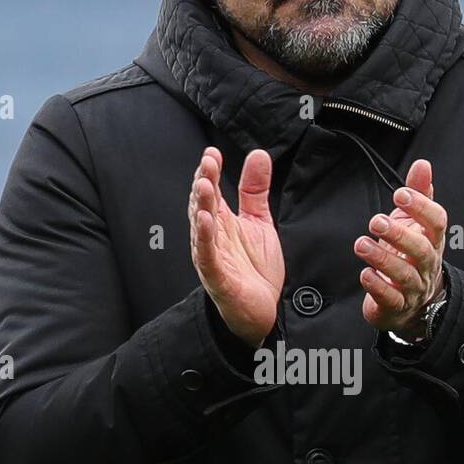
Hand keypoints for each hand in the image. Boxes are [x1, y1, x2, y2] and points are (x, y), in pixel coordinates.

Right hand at [188, 146, 284, 346]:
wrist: (262, 311)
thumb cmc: (255, 270)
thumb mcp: (259, 222)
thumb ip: (255, 190)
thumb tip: (258, 155)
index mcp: (221, 222)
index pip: (212, 191)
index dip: (210, 172)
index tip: (212, 153)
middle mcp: (213, 236)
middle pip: (203, 205)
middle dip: (203, 183)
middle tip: (207, 162)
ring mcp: (211, 256)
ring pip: (201, 227)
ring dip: (201, 205)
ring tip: (204, 185)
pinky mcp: (216, 276)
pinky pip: (206, 255)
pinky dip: (204, 238)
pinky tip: (204, 220)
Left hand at [353, 159, 446, 338]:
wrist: (413, 304)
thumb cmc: (410, 255)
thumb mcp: (414, 222)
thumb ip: (419, 193)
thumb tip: (423, 164)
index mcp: (433, 240)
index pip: (437, 222)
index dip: (422, 207)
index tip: (400, 194)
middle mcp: (427, 264)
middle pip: (422, 250)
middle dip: (400, 235)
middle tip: (376, 222)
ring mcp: (414, 288)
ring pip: (405, 275)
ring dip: (383, 259)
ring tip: (361, 244)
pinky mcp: (396, 306)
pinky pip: (391, 298)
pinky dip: (378, 286)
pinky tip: (365, 274)